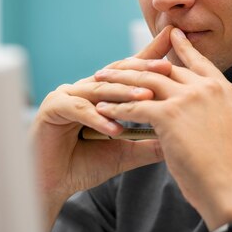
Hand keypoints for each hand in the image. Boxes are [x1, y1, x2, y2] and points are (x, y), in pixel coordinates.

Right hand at [31, 26, 172, 230]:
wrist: (51, 187)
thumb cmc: (83, 166)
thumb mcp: (125, 152)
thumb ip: (149, 143)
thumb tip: (180, 137)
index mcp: (100, 93)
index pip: (130, 71)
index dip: (151, 58)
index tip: (173, 45)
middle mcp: (84, 89)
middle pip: (117, 73)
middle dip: (143, 69)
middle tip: (167, 65)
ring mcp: (66, 95)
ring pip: (100, 90)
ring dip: (124, 93)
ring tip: (147, 96)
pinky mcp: (52, 108)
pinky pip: (79, 110)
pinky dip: (98, 119)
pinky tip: (116, 130)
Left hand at [94, 27, 231, 229]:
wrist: (231, 188)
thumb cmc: (228, 168)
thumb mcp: (223, 128)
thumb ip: (206, 112)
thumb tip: (186, 113)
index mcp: (222, 89)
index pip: (198, 60)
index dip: (182, 47)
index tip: (171, 34)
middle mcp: (206, 87)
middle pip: (163, 68)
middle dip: (135, 65)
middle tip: (115, 65)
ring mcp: (188, 98)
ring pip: (144, 81)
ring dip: (118, 82)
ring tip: (99, 81)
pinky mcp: (170, 114)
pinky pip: (134, 106)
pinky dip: (115, 108)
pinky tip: (102, 109)